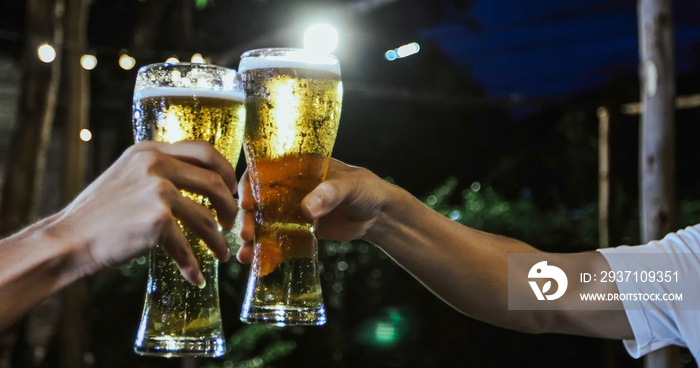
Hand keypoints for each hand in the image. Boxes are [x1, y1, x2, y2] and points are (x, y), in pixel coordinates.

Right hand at [54, 141, 237, 285]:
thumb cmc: (99, 215)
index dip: (226, 169)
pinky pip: (186, 246)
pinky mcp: (157, 220)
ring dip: (218, 241)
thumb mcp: (127, 176)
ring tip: (222, 255)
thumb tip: (198, 180)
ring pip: (206, 218)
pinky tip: (195, 277)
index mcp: (149, 151)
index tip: (232, 188)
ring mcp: (158, 191)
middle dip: (229, 206)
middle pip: (215, 182)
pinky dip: (192, 265)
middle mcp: (155, 165)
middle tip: (230, 223)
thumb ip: (158, 171)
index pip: (204, 150)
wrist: (67, 240)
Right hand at [237, 159, 391, 262]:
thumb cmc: (366, 189)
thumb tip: (307, 208)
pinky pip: (277, 240)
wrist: (378, 215)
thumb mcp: (350, 186)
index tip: (247, 203)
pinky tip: (256, 264)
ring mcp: (290, 210)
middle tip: (247, 234)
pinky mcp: (297, 231)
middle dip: (247, 217)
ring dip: (252, 237)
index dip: (250, 185)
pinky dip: (266, 252)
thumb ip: (330, 193)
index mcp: (297, 166)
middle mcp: (288, 187)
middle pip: (257, 199)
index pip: (264, 169)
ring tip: (246, 254)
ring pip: (262, 222)